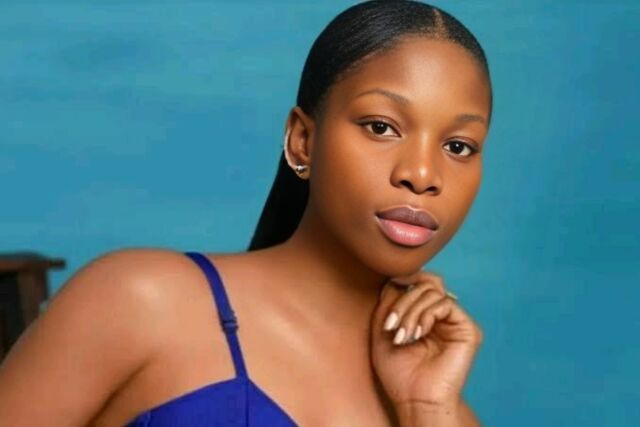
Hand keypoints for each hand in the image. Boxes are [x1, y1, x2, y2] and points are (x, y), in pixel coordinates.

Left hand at [370, 270, 482, 419]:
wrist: (414, 399)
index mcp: (423, 314)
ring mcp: (455, 321)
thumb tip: (396, 276)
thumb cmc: (398, 371)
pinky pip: (445, 303)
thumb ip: (389, 302)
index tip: (388, 288)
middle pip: (423, 283)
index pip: (416, 282)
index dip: (402, 281)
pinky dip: (426, 315)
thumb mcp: (383, 330)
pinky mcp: (468, 329)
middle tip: (391, 326)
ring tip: (402, 336)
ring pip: (431, 291)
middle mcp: (441, 315)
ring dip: (410, 312)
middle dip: (402, 301)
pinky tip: (418, 334)